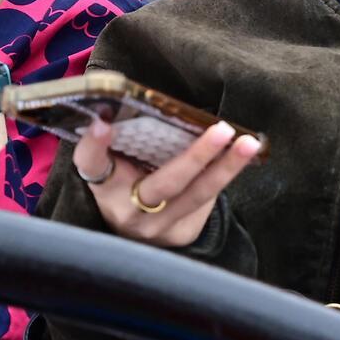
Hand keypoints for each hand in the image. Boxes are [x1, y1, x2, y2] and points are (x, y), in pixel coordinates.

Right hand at [72, 118, 260, 248]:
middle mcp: (126, 210)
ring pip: (196, 195)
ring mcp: (156, 227)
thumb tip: (122, 106)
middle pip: (164, 183)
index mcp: (103, 185)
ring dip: (226, 168)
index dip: (94, 145)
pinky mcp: (181, 233)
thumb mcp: (113, 162)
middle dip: (197, 157)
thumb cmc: (125, 181)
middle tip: (223, 130)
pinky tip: (240, 157)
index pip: (90, 164)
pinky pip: (207, 200)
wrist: (136, 229)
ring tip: (248, 144)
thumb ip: (119, 139)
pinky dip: (223, 175)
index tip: (102, 122)